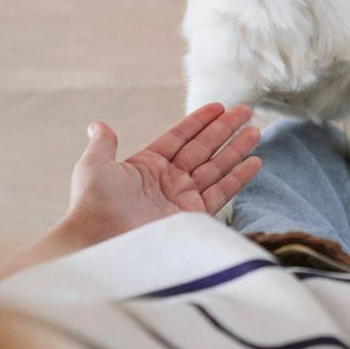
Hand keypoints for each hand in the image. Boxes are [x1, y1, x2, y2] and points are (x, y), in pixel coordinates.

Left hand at [62, 102, 263, 245]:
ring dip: (236, 149)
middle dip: (224, 130)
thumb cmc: (93, 204)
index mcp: (146, 166)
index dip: (199, 121)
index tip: (219, 106)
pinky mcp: (194, 218)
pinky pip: (221, 193)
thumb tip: (98, 125)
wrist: (101, 242)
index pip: (179, 137)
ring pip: (216, 168)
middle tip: (246, 111)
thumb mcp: (94, 167)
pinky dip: (238, 177)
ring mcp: (182, 199)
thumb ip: (103, 144)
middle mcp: (167, 181)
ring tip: (255, 131)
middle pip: (202, 149)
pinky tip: (254, 162)